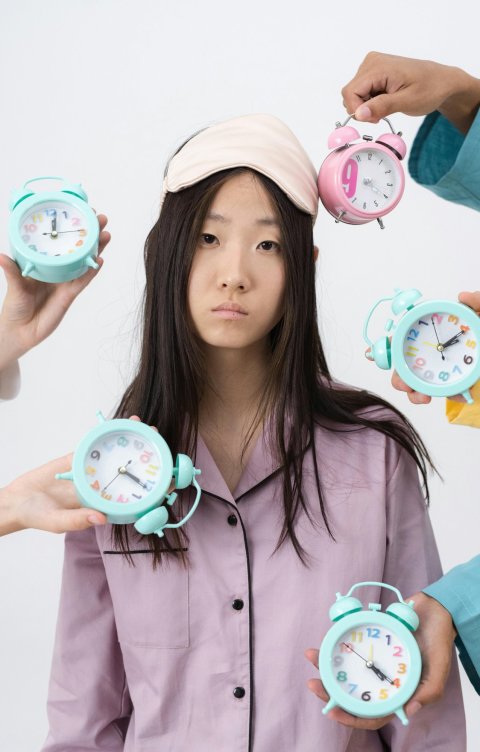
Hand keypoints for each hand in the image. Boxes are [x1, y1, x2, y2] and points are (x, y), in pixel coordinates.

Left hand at [0, 213, 109, 371]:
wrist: (21, 331)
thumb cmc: (14, 307)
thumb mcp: (14, 285)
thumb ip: (11, 271)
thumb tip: (0, 256)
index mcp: (43, 262)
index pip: (59, 241)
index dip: (70, 227)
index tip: (79, 212)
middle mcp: (56, 269)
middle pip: (77, 247)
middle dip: (89, 233)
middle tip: (100, 218)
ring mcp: (65, 281)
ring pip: (84, 261)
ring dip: (96, 248)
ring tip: (105, 234)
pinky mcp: (70, 295)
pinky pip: (83, 280)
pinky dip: (92, 270)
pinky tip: (101, 260)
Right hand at [0, 416, 156, 536]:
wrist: (17, 501)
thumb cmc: (38, 516)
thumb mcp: (57, 523)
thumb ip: (77, 520)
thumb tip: (100, 518)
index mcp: (103, 504)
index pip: (133, 497)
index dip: (153, 489)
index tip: (171, 480)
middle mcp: (101, 486)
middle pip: (129, 470)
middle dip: (147, 457)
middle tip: (160, 441)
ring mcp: (90, 470)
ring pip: (114, 453)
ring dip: (129, 439)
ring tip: (143, 424)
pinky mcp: (77, 457)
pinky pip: (94, 443)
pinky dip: (105, 432)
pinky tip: (116, 422)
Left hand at [305, 591, 454, 728]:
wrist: (434, 610)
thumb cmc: (437, 641)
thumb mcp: (439, 668)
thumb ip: (427, 691)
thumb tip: (408, 711)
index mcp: (397, 693)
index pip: (372, 715)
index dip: (351, 717)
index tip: (332, 710)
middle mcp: (381, 680)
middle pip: (351, 694)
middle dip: (329, 691)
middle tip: (313, 682)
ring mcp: (372, 660)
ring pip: (344, 670)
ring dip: (325, 665)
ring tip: (311, 655)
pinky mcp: (367, 641)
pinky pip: (348, 646)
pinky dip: (333, 644)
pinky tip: (322, 641)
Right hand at [341, 51, 479, 133]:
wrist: (441, 82)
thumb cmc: (429, 89)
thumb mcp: (407, 101)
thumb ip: (381, 106)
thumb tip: (359, 114)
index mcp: (378, 67)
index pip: (350, 92)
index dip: (357, 111)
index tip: (375, 119)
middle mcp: (371, 62)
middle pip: (350, 93)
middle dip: (362, 109)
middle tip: (382, 114)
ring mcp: (372, 65)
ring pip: (354, 94)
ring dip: (366, 106)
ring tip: (387, 105)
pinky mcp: (373, 71)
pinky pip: (361, 91)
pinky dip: (370, 101)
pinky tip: (385, 100)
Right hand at [371, 291, 479, 404]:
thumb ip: (476, 301)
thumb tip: (463, 296)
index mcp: (432, 333)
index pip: (402, 338)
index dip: (383, 346)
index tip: (371, 354)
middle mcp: (433, 352)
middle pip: (404, 368)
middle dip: (399, 380)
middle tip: (406, 385)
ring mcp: (443, 368)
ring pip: (419, 385)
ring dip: (416, 394)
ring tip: (423, 397)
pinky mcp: (457, 381)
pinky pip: (448, 392)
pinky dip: (451, 396)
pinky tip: (460, 395)